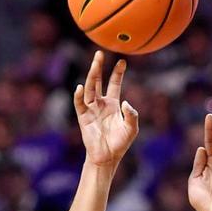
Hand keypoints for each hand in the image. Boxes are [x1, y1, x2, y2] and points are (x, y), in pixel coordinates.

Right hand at [74, 51, 138, 167]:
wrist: (107, 157)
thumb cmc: (120, 144)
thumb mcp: (132, 128)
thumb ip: (132, 115)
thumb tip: (126, 103)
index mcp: (112, 104)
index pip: (114, 83)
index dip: (117, 72)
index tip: (122, 60)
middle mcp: (100, 103)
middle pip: (98, 81)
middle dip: (98, 67)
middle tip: (100, 52)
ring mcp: (91, 110)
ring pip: (90, 88)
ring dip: (91, 75)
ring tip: (95, 63)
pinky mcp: (83, 118)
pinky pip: (80, 104)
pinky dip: (79, 96)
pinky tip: (81, 87)